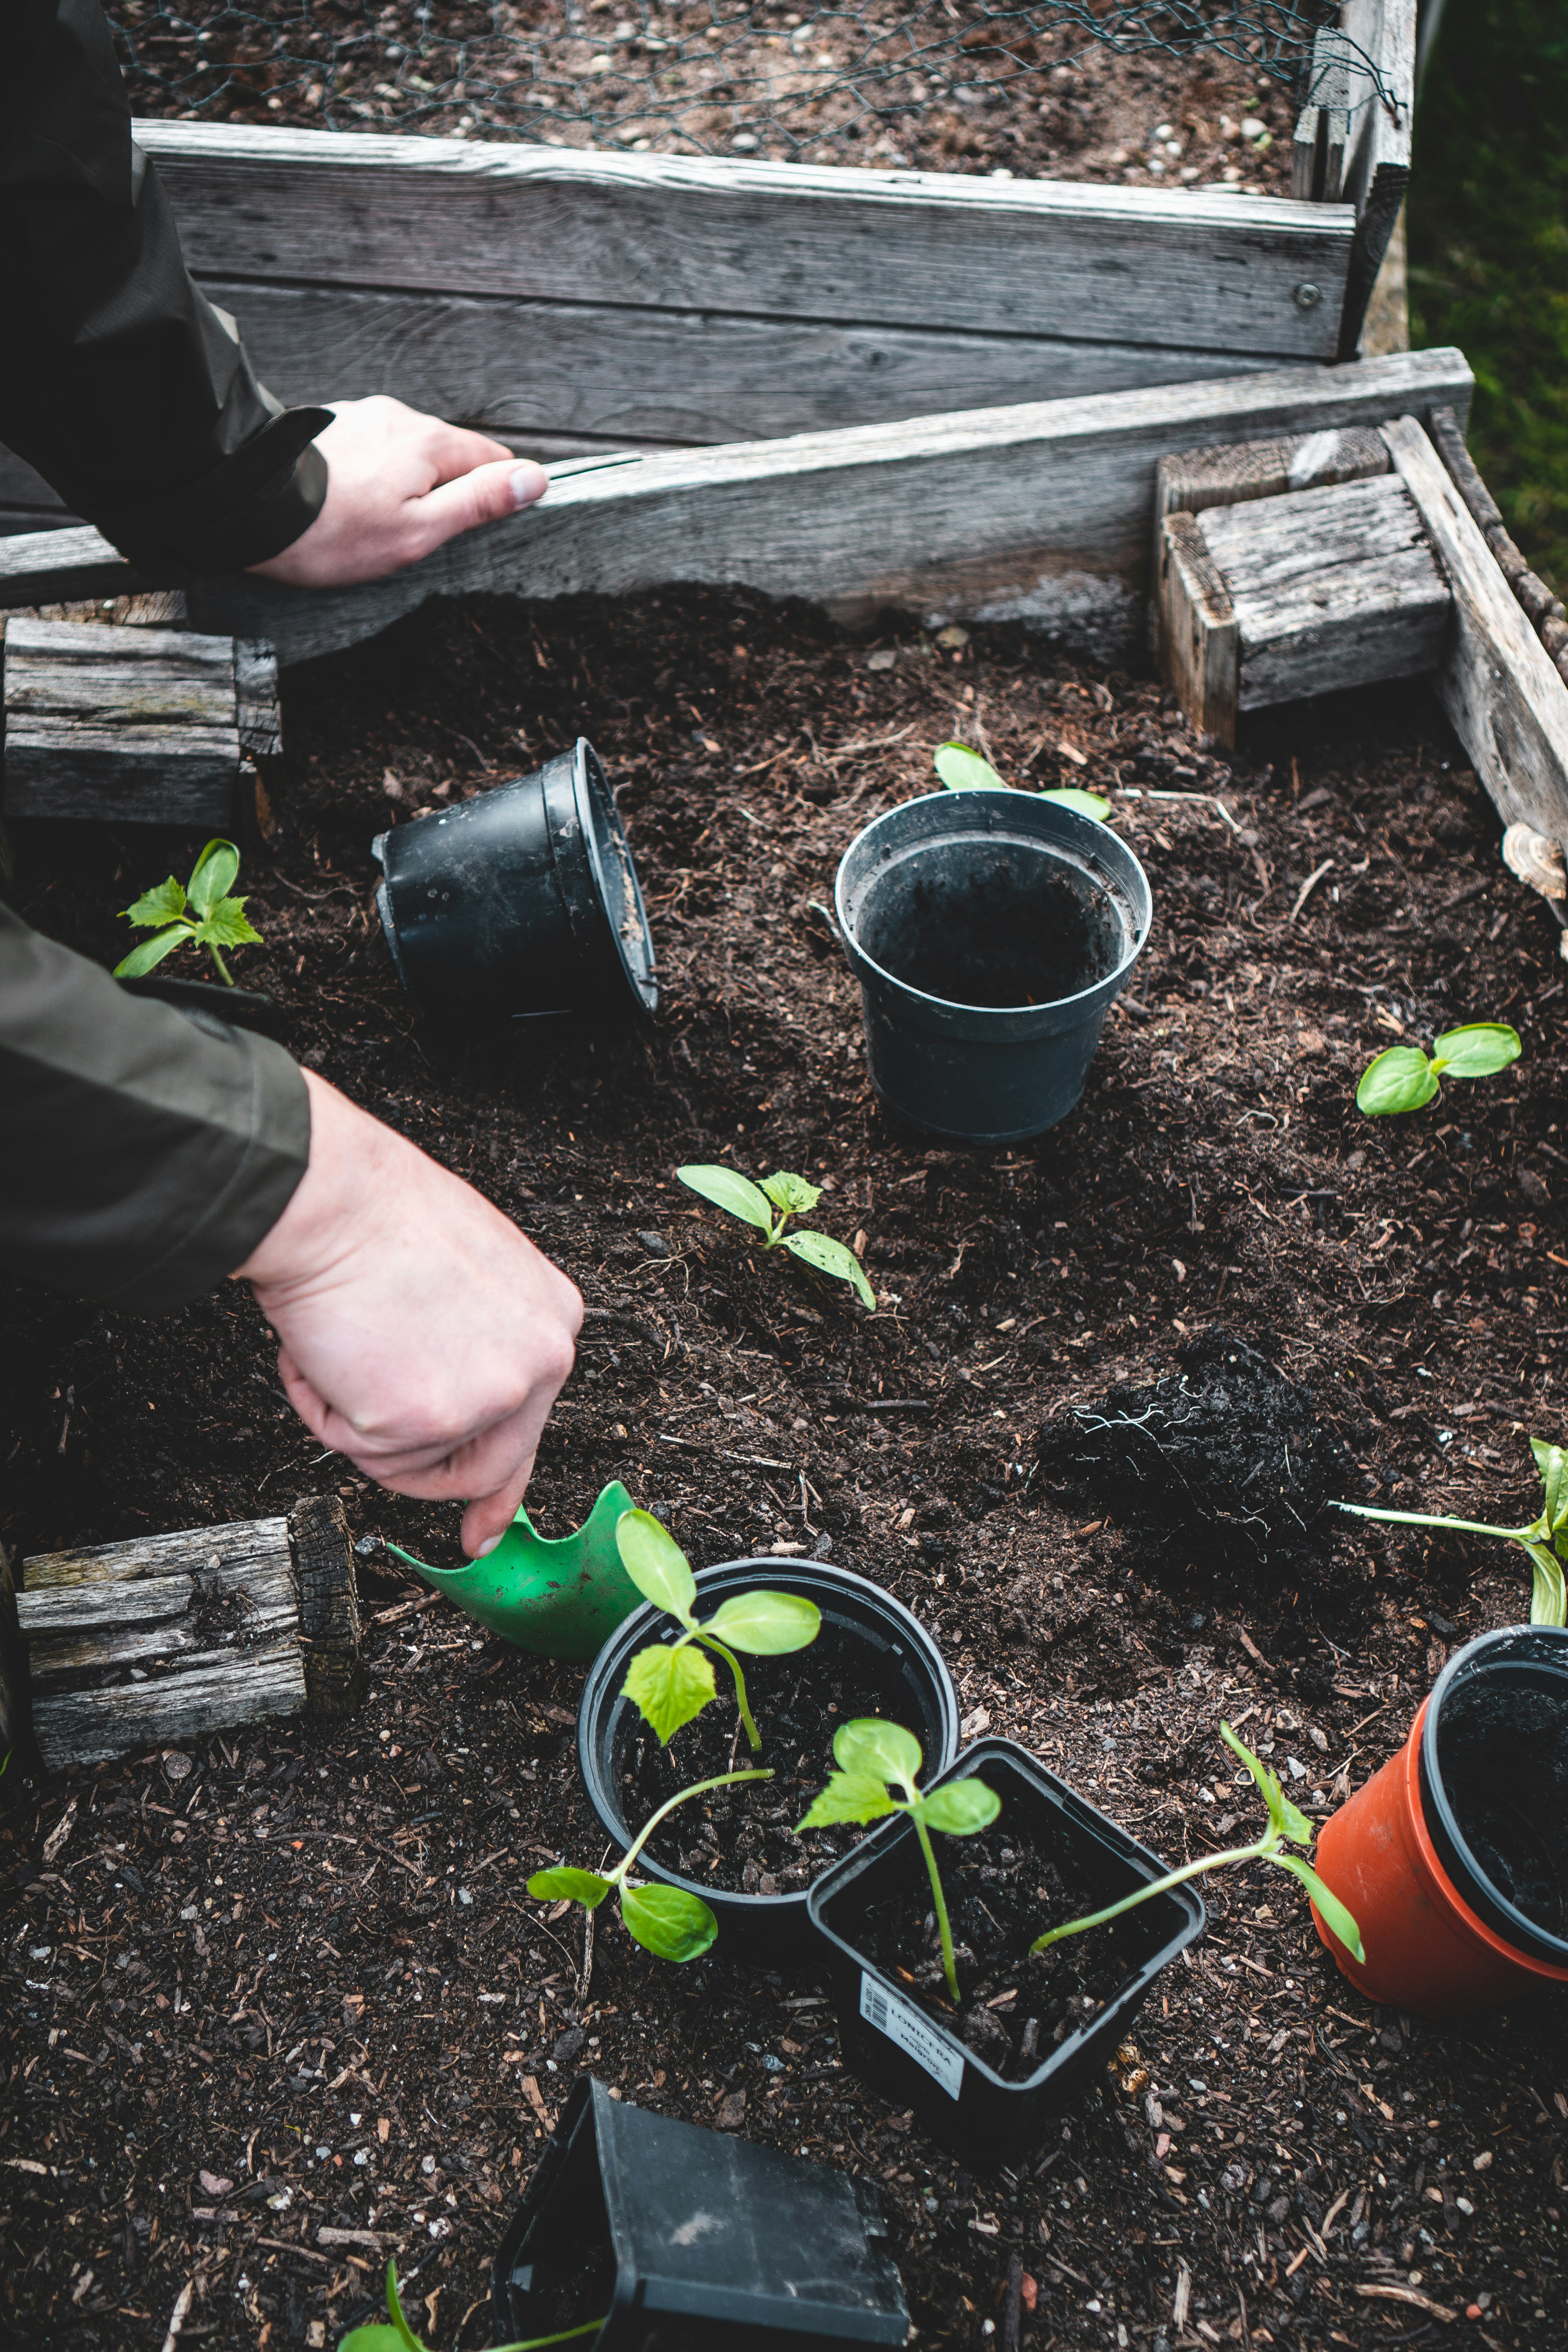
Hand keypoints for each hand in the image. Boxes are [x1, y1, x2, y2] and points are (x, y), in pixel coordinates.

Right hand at [234, 1072, 580, 1555]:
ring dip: (356, 1418)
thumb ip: (476, 1343)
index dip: (501, 1490)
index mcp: (552, 1322)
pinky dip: (322, 1409)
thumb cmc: (378, 1218)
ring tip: (341, 1346)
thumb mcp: (464, 1276)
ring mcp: (488, 1395)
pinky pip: (358, 1448)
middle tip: (373, 1437)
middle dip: (417, 1466)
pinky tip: (323, 1351)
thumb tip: (461, 1406)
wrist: (329, 1199)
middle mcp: (537, 1363)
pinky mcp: (425, 1418)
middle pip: (484, 1467)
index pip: (534, 1426)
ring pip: (408, 1462)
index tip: (485, 1530)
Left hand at [249, 396, 547, 587]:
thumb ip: (479, 502)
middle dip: (442, 490)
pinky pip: (371, 450)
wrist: (251, 510)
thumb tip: (533, 479)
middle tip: (414, 534)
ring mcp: (360, 416)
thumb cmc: (335, 533)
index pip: (491, 458)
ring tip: (375, 521)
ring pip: (407, 452)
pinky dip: (372, 475)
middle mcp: (397, 417)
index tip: (476, 523)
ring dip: (404, 482)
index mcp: (429, 441)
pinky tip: (350, 503)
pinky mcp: (330, 426)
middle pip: (447, 454)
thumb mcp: (420, 530)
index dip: (493, 492)